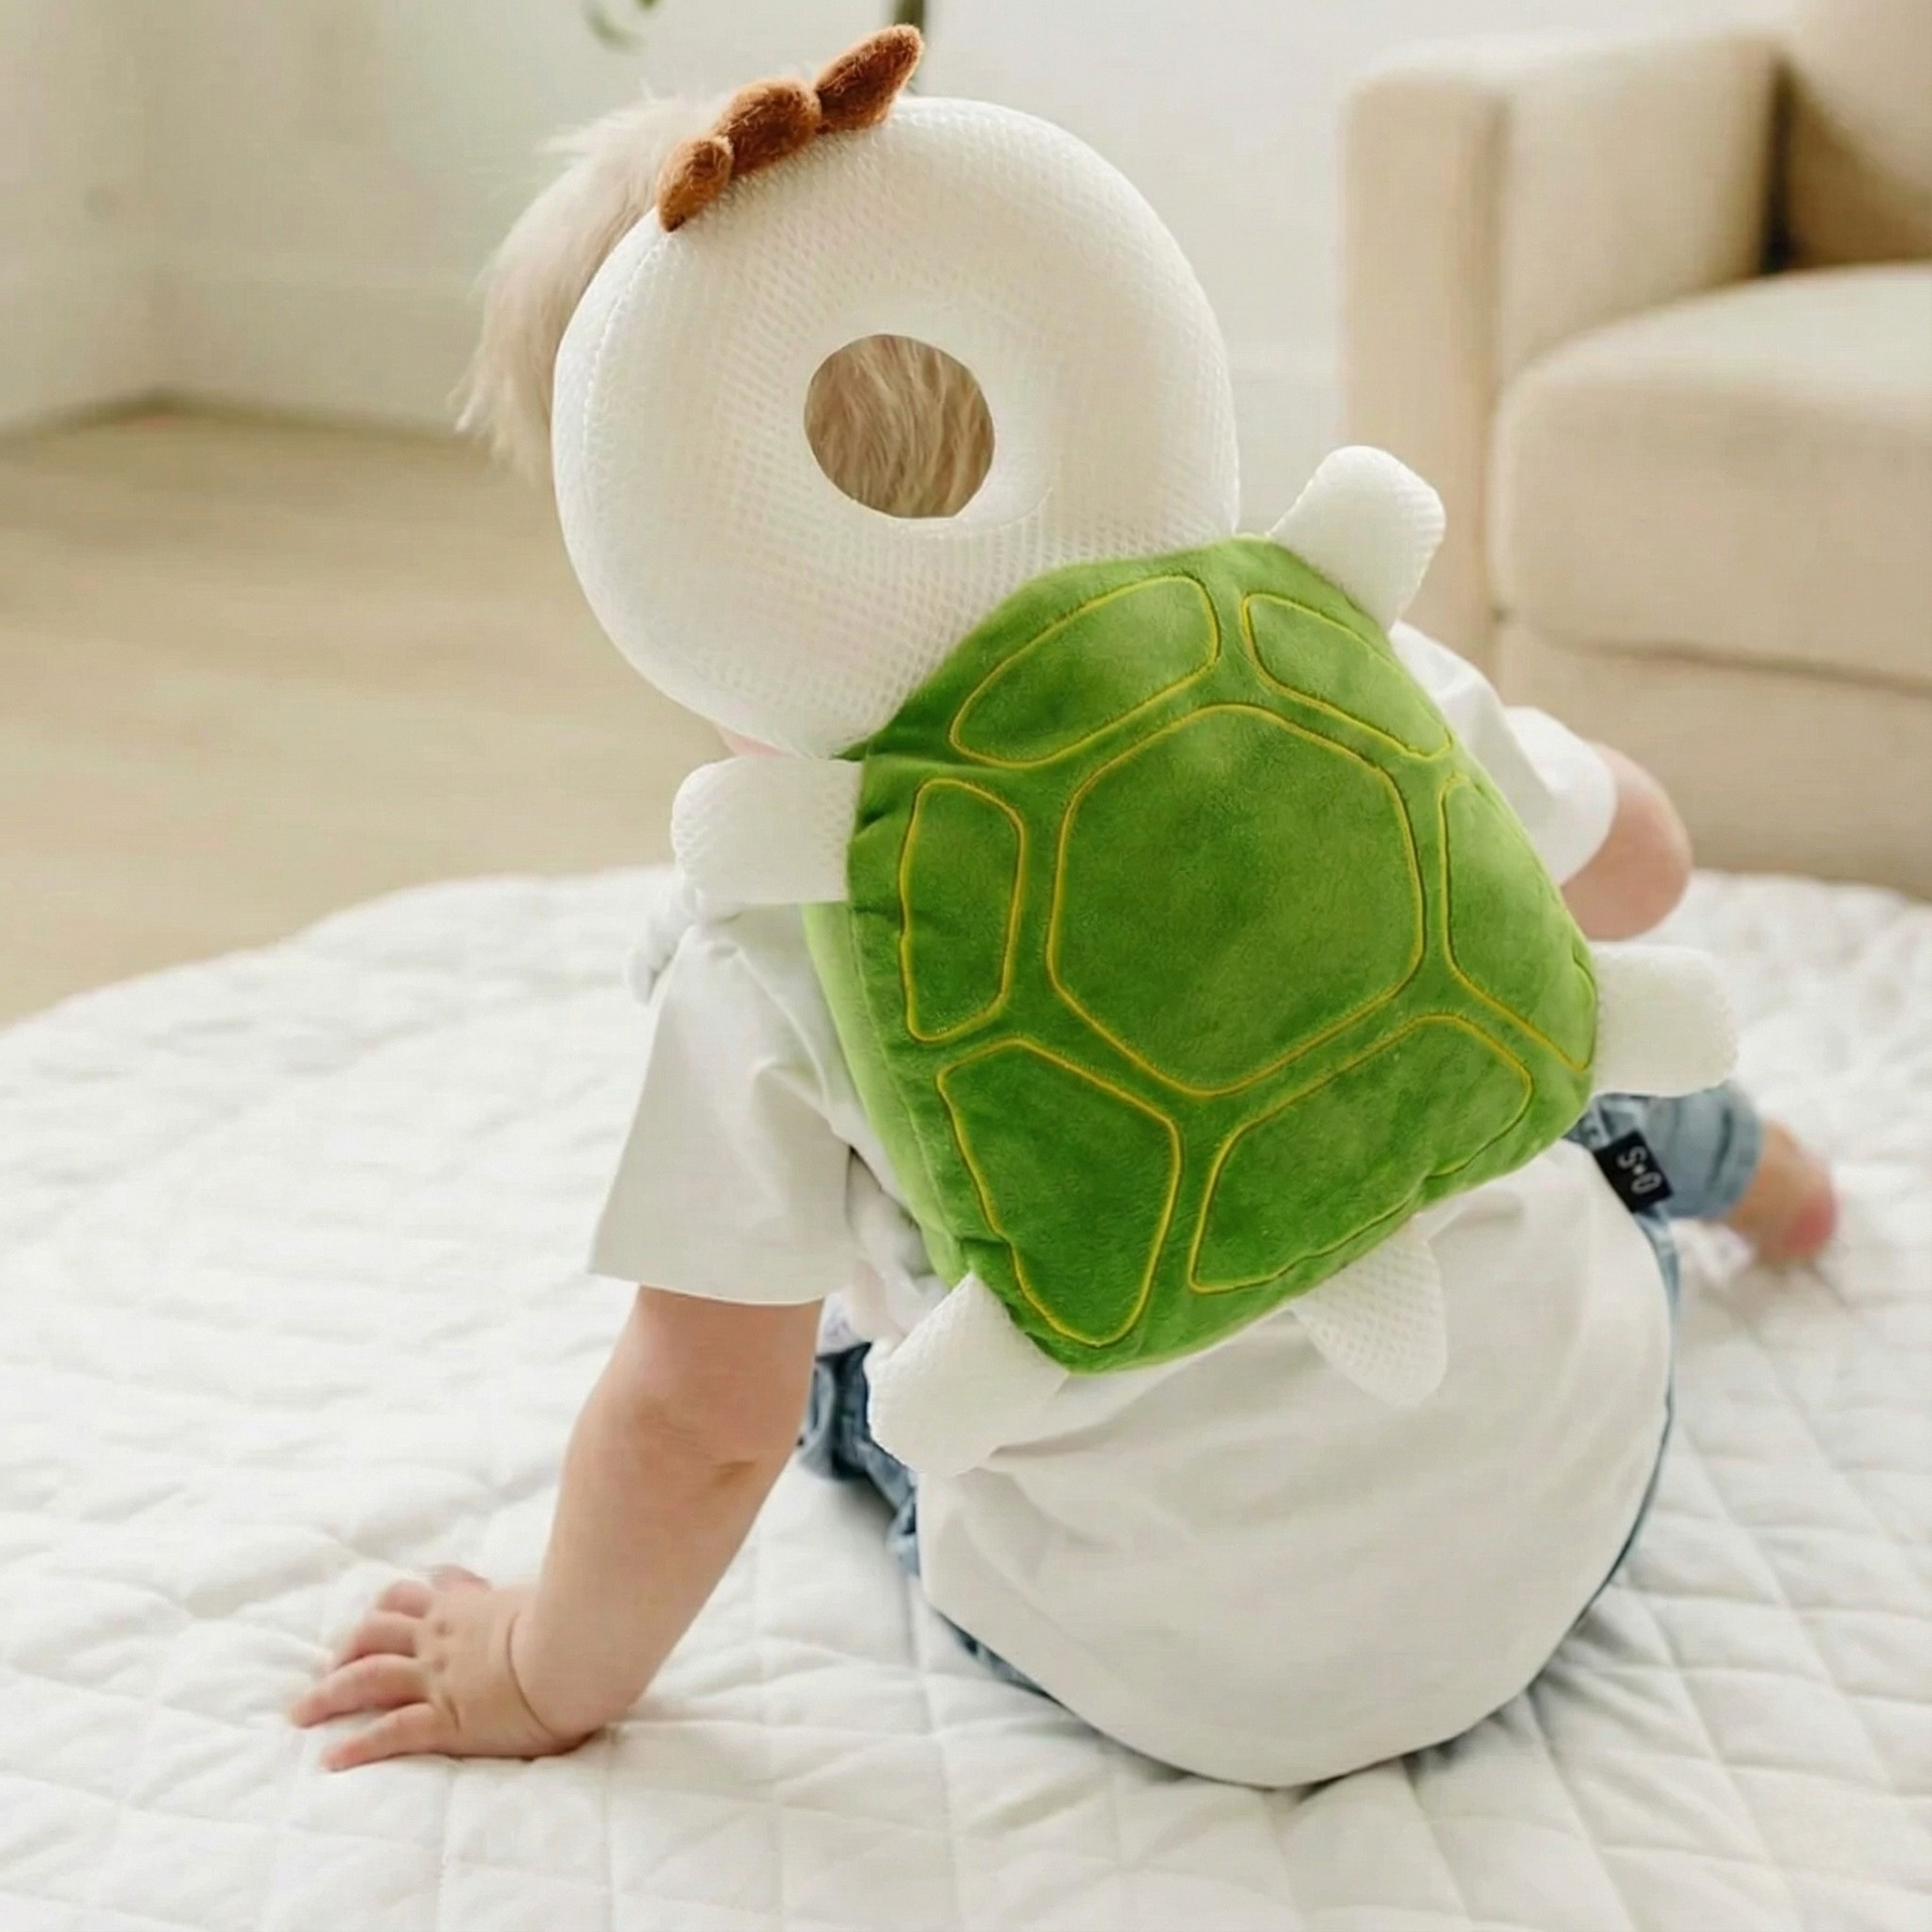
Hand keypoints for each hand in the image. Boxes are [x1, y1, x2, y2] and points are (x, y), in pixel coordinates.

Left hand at [291, 1567, 591, 1769]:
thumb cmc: (575, 1620)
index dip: (394, 1603)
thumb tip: (551, 1579)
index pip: (420, 1593)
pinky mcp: (444, 1719)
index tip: (383, 1611)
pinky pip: (390, 1732)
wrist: (576, 1649)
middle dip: (345, 1647)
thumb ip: (531, 1593)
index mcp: (468, 1607)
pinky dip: (357, 1745)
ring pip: (367, 1676)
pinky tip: (332, 1759)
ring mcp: (438, 1677)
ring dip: (329, 1694)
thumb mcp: (547, 1594)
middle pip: (376, 1630)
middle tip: (327, 1666)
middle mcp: (442, 1637)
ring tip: (301, 1713)